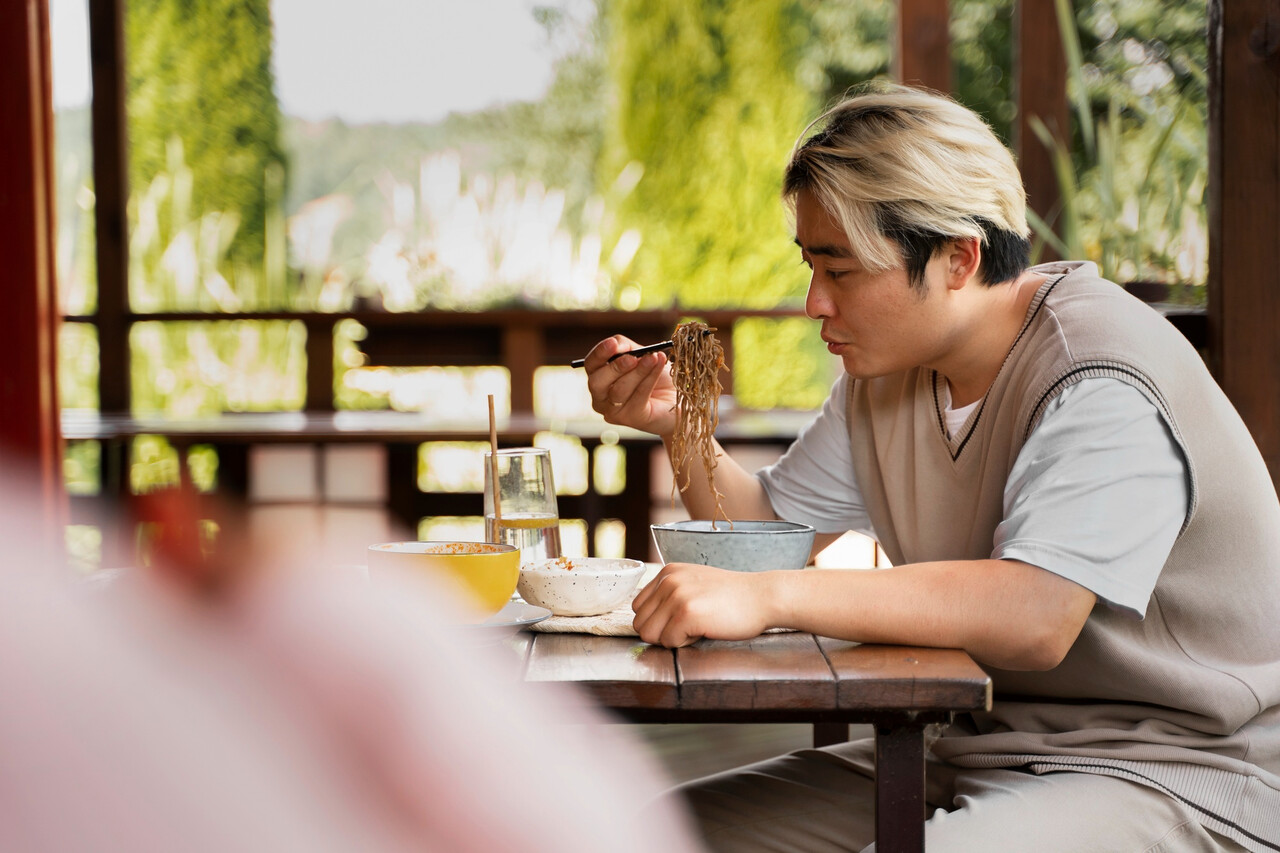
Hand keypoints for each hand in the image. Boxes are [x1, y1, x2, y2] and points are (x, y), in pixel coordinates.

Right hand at [583, 335, 678, 435]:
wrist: (681, 397)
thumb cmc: (658, 376)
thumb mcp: (641, 355)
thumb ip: (626, 348)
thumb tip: (617, 344)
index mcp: (600, 378)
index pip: (591, 365)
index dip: (599, 353)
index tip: (613, 343)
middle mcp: (601, 397)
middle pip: (597, 382)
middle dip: (615, 367)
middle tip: (632, 358)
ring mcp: (614, 411)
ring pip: (619, 390)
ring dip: (637, 372)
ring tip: (653, 358)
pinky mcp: (632, 419)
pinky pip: (638, 397)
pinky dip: (649, 379)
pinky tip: (659, 365)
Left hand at [631, 563, 773, 647]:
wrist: (762, 597)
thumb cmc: (732, 597)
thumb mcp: (694, 584)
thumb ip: (669, 595)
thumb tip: (647, 620)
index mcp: (667, 573)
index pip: (638, 608)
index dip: (659, 621)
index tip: (683, 618)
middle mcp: (668, 580)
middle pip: (640, 624)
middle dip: (663, 632)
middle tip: (690, 625)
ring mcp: (676, 595)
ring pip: (650, 635)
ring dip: (673, 639)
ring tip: (697, 626)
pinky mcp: (687, 613)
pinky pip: (669, 643)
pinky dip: (686, 644)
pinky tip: (705, 629)